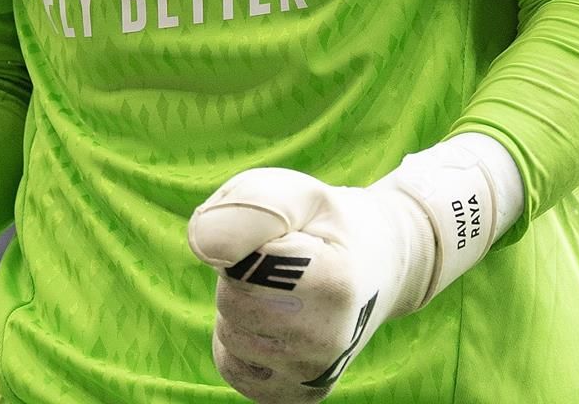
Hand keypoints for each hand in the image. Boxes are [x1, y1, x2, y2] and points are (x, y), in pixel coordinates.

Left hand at [186, 168, 434, 402]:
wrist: (376, 265)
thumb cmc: (324, 225)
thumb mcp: (296, 195)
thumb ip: (248, 206)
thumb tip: (203, 245)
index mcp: (331, 284)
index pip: (238, 265)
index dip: (249, 242)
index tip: (285, 239)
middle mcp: (329, 340)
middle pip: (230, 302)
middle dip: (241, 276)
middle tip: (281, 265)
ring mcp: (316, 373)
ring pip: (230, 335)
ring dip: (241, 307)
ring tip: (282, 292)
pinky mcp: (302, 394)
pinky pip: (233, 368)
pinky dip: (239, 342)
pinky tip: (273, 324)